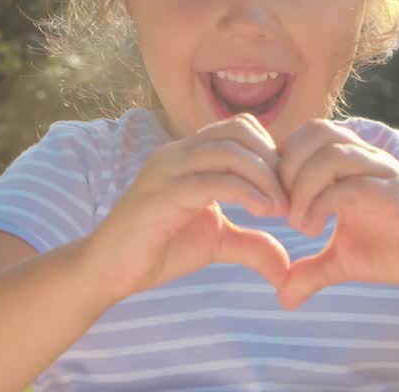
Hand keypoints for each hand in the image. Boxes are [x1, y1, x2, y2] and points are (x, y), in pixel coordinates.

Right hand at [83, 113, 291, 303]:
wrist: (110, 270)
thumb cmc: (160, 248)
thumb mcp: (217, 241)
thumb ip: (252, 245)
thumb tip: (287, 265)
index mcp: (190, 154)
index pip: (240, 127)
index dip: (271, 152)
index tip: (287, 189)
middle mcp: (177, 152)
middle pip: (239, 130)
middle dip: (272, 161)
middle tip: (288, 198)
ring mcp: (167, 170)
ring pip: (228, 150)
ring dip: (263, 176)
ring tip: (279, 208)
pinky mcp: (162, 195)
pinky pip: (212, 181)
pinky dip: (245, 191)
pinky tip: (263, 212)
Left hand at [275, 120, 398, 308]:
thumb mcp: (346, 262)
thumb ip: (312, 271)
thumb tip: (284, 296)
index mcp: (350, 165)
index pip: (304, 135)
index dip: (279, 161)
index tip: (270, 201)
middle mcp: (366, 160)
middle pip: (314, 132)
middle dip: (285, 168)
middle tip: (278, 208)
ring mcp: (383, 174)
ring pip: (331, 153)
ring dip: (303, 186)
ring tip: (298, 222)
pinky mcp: (398, 195)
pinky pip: (353, 185)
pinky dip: (323, 203)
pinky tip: (314, 227)